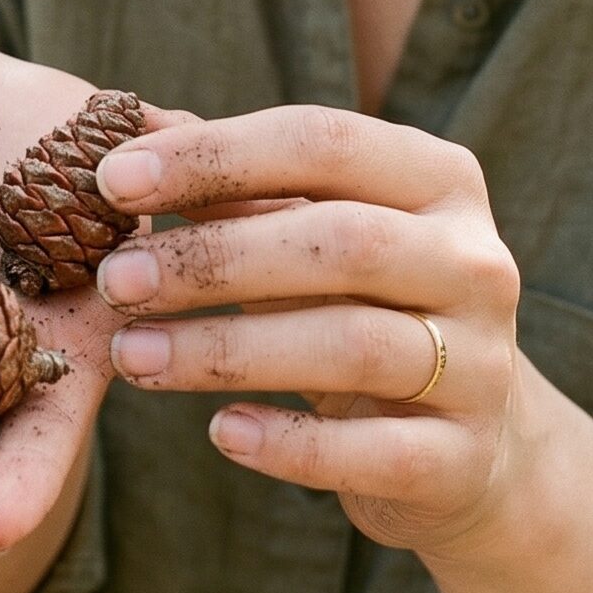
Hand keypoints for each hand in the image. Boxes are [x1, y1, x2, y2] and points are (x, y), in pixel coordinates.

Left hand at [90, 106, 534, 559]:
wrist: (470, 442)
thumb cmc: (361, 308)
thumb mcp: (311, 236)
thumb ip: (235, 187)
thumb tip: (121, 132)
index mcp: (438, 180)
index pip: (322, 142)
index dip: (214, 155)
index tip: (111, 181)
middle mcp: (475, 261)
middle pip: (340, 242)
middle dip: (211, 259)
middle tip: (113, 282)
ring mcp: (481, 363)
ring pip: (353, 346)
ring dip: (225, 350)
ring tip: (131, 357)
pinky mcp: (464, 459)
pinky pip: (372, 451)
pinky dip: (289, 445)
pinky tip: (220, 431)